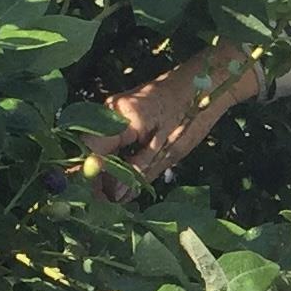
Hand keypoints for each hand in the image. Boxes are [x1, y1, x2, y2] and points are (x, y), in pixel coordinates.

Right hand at [86, 45, 258, 199]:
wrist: (202, 82)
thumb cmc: (191, 114)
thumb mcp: (168, 150)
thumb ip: (139, 171)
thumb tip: (116, 196)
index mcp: (121, 118)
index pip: (90, 153)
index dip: (89, 180)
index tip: (95, 205)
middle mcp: (109, 111)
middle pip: (88, 151)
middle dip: (95, 180)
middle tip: (105, 207)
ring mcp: (111, 111)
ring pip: (96, 147)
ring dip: (103, 172)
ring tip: (113, 199)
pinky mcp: (118, 115)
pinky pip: (107, 141)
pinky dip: (112, 160)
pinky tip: (121, 180)